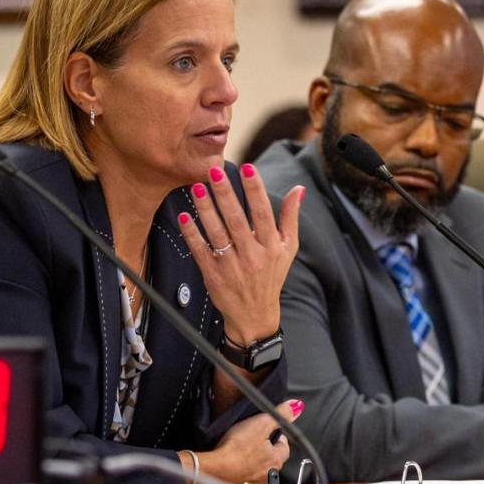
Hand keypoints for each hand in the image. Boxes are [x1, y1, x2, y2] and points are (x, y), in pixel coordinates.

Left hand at [177, 164, 302, 342]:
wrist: (254, 316)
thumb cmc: (271, 277)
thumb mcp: (288, 249)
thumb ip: (290, 218)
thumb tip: (298, 189)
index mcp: (271, 246)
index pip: (263, 213)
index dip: (255, 189)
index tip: (247, 167)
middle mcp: (252, 256)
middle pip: (237, 220)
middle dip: (225, 193)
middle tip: (214, 171)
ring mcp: (231, 266)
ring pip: (217, 233)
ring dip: (206, 209)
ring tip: (197, 188)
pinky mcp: (213, 276)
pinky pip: (201, 251)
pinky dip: (192, 234)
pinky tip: (185, 216)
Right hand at [184, 399, 303, 483]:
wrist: (215, 471)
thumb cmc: (236, 450)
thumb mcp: (260, 424)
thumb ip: (280, 415)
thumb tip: (295, 407)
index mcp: (276, 459)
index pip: (285, 446)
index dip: (278, 435)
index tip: (272, 430)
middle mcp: (268, 475)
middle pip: (272, 458)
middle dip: (266, 449)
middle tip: (255, 439)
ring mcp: (254, 483)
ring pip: (259, 469)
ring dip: (254, 462)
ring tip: (242, 451)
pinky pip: (244, 477)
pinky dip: (241, 471)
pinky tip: (233, 464)